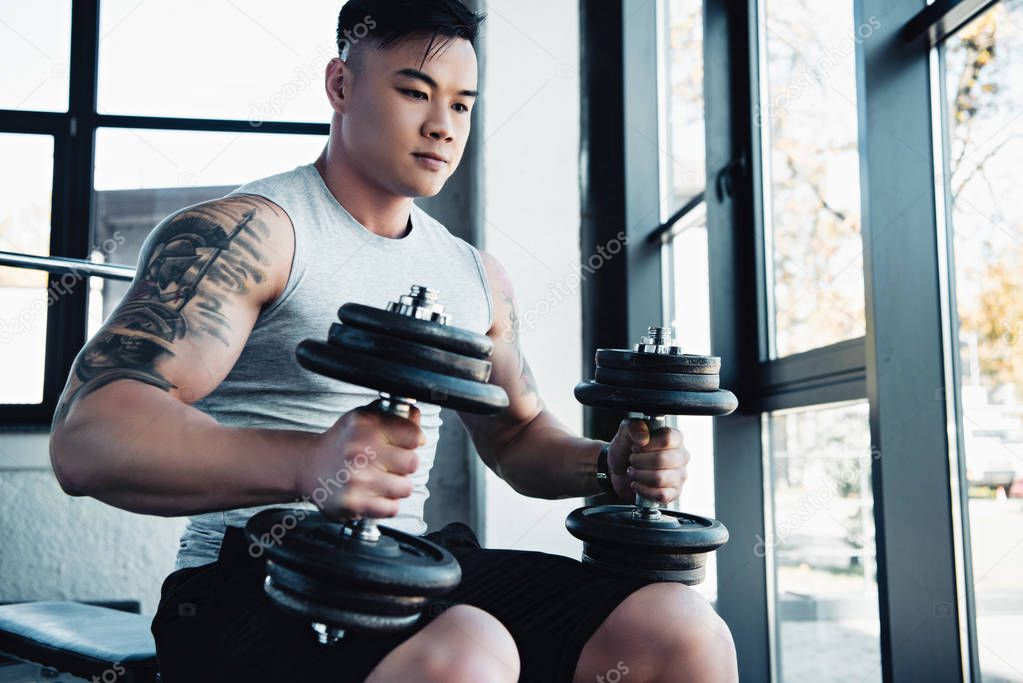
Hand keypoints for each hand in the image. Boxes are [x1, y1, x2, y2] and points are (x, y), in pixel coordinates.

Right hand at [299, 400, 424, 520]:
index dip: (413, 441)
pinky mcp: (353, 503)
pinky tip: (374, 494)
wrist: (308, 465)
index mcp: (366, 425)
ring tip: (381, 479)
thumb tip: (416, 416)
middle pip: (413, 462)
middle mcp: (359, 450)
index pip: (414, 435)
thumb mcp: (364, 418)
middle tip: (390, 463)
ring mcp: (356, 478)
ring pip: (405, 487)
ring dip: (397, 486)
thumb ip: (394, 416)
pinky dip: (387, 504)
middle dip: (405, 465)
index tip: (404, 444)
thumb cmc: (342, 442)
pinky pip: (392, 508)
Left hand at [607, 418, 690, 504]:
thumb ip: (634, 427)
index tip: (636, 446)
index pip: (667, 438)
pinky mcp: (674, 493)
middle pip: (662, 460)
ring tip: (633, 472)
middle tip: (632, 460)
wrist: (618, 470)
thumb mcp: (626, 432)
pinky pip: (661, 495)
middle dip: (639, 461)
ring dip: (639, 476)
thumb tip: (643, 438)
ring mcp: (679, 476)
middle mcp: (681, 456)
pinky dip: (643, 490)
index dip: (647, 444)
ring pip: (660, 479)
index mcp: (674, 438)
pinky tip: (637, 484)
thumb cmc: (626, 449)